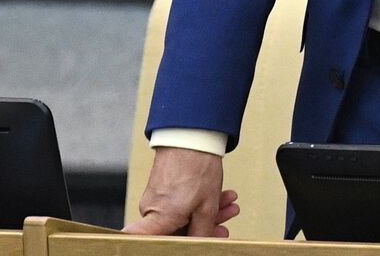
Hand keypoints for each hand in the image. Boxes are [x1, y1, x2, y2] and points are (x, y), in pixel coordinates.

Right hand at [123, 146, 238, 236]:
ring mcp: (156, 199)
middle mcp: (152, 211)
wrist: (192, 134)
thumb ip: (202, 231)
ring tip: (230, 207)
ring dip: (208, 213)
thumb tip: (201, 244)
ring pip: (182, 215)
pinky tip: (221, 196)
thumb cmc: (196, 167)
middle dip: (204, 228)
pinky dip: (200, 202)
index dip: (166, 245)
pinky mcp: (163, 188)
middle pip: (176, 230)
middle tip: (224, 228)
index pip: (149, 243)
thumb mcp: (206, 206)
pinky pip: (181, 202)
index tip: (181, 245)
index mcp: (159, 219)